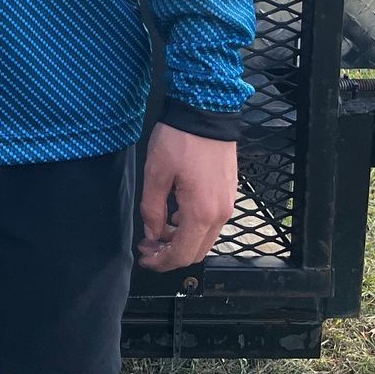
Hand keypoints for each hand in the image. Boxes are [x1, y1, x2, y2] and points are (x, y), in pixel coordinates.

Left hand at [136, 124, 236, 272]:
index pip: (183, 254)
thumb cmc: (179, 141)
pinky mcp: (229, 192)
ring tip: (158, 230)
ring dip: (182, 241)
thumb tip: (152, 233)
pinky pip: (212, 221)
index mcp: (201, 213)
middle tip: (148, 246)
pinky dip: (193, 227)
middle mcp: (220, 214)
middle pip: (197, 251)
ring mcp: (228, 204)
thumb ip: (152, 209)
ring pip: (205, 237)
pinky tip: (175, 214)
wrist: (207, 111)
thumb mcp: (156, 173)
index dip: (162, 262)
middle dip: (171, 254)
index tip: (145, 257)